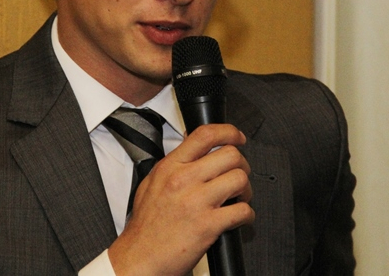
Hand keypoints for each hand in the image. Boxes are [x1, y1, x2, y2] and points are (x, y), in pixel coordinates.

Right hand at [107, 123, 253, 275]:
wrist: (140, 257)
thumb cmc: (146, 226)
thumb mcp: (151, 183)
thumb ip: (173, 164)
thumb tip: (193, 148)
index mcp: (170, 167)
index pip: (205, 135)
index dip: (229, 132)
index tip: (237, 137)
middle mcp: (184, 180)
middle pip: (230, 154)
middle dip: (242, 164)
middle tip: (238, 174)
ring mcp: (196, 201)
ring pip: (240, 179)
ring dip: (246, 189)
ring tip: (239, 197)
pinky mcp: (208, 225)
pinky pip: (242, 210)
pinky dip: (248, 215)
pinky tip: (240, 218)